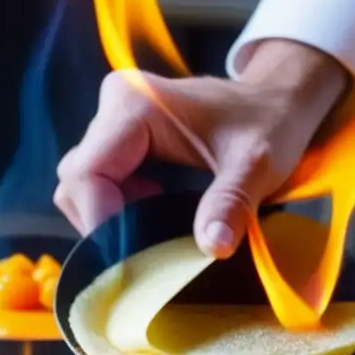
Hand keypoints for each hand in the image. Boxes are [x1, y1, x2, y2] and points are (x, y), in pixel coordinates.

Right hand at [53, 40, 347, 257]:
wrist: (278, 98)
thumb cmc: (270, 124)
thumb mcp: (256, 165)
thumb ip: (231, 202)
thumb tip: (213, 247)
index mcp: (135, 105)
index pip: (87, 174)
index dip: (101, 221)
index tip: (132, 256)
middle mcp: (115, 104)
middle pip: (77, 180)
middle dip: (105, 223)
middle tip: (143, 251)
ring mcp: (114, 118)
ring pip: (82, 182)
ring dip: (110, 216)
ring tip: (152, 230)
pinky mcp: (119, 133)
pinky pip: (97, 178)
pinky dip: (116, 205)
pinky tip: (152, 210)